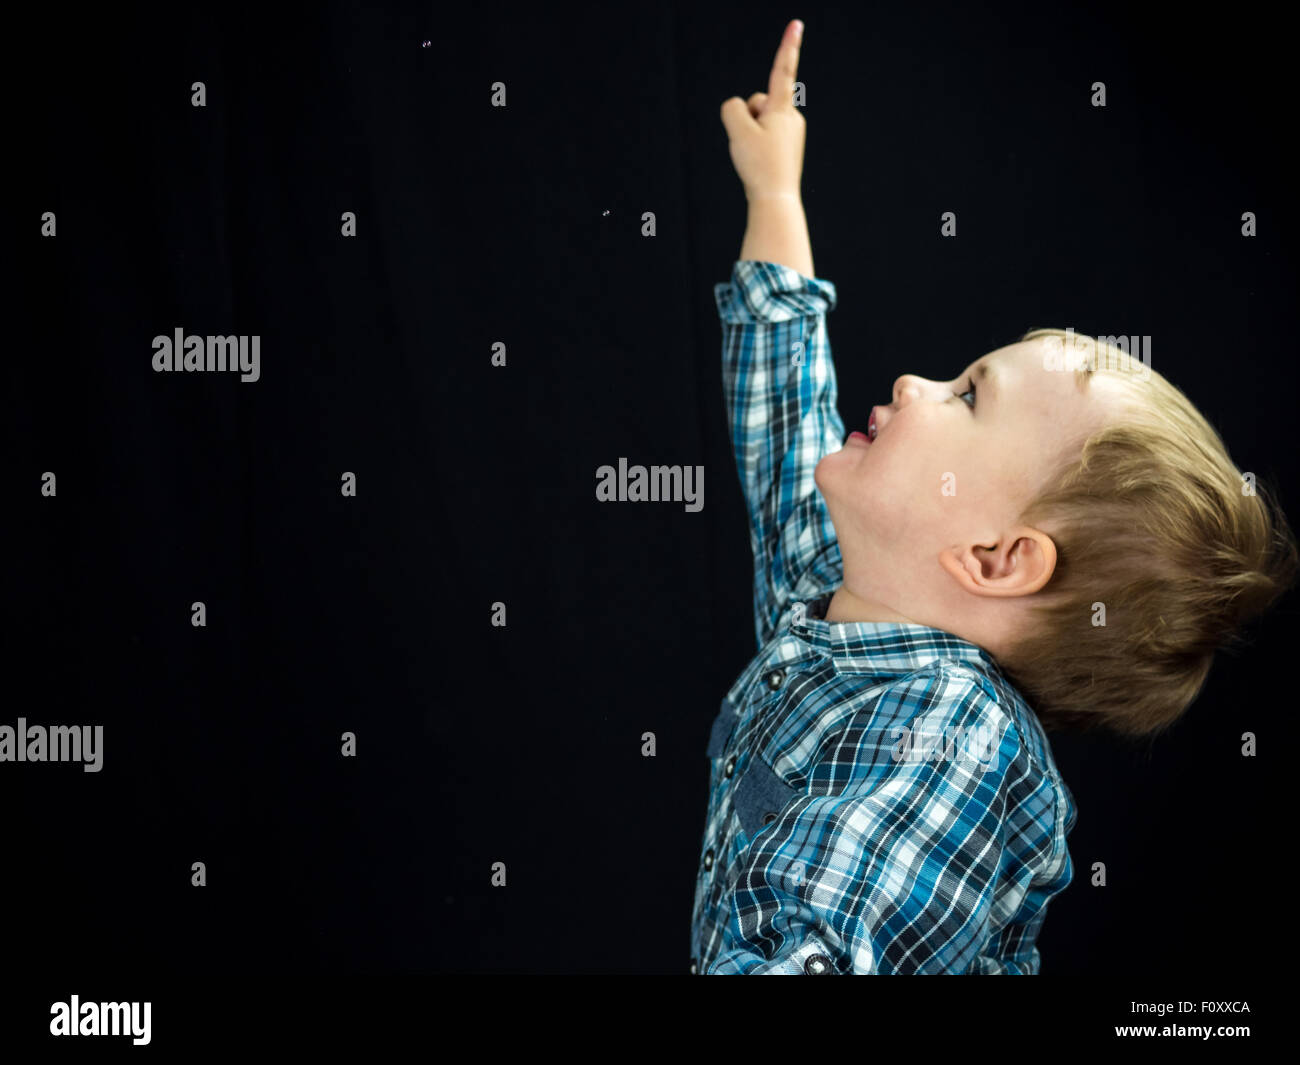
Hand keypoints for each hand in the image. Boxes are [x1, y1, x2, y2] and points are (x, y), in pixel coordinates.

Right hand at [720, 19, 806, 201]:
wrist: (775, 201)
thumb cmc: (759, 166)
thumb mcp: (736, 131)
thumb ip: (732, 108)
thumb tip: (739, 110)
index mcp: (782, 109)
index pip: (783, 70)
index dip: (788, 45)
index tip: (797, 24)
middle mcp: (791, 118)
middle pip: (756, 103)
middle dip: (747, 118)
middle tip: (750, 146)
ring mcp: (791, 133)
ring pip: (758, 122)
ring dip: (750, 135)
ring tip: (756, 157)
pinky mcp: (788, 148)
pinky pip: (763, 138)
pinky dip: (756, 147)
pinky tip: (760, 163)